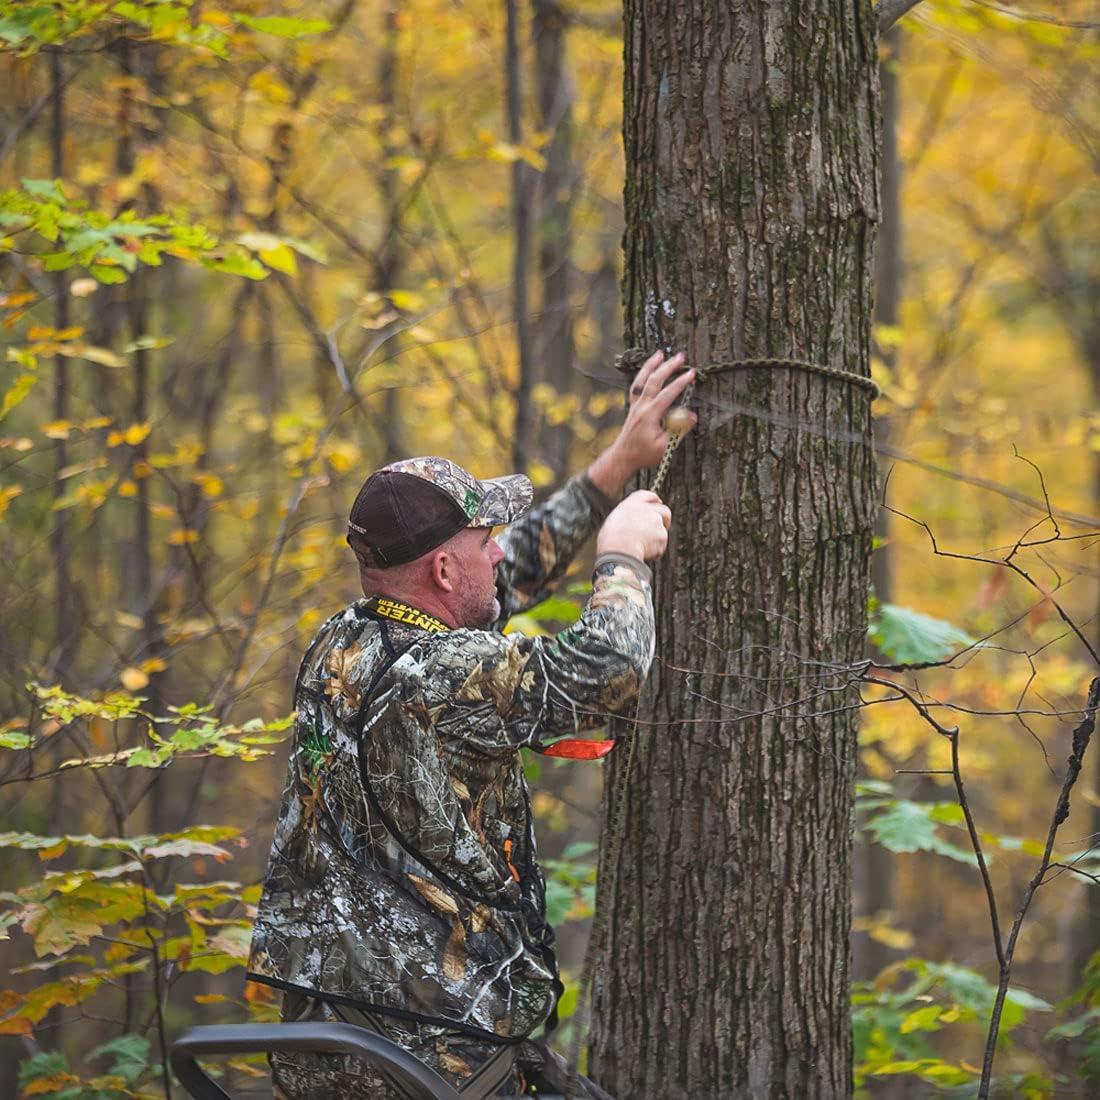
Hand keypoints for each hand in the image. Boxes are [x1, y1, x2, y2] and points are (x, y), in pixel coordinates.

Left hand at [587, 351, 697, 496]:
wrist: (623, 457)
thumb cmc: (644, 455)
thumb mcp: (665, 446)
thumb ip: (679, 430)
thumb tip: (692, 416)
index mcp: (650, 415)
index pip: (667, 393)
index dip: (681, 382)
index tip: (692, 373)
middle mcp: (641, 407)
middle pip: (654, 381)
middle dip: (668, 367)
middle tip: (681, 357)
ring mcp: (635, 405)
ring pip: (642, 380)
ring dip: (651, 365)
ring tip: (660, 353)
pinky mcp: (633, 407)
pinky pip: (636, 386)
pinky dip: (642, 375)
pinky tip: (648, 369)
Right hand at [596, 490, 672, 561]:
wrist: (620, 551)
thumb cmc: (611, 540)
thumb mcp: (614, 521)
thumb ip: (626, 517)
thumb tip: (630, 525)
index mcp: (632, 504)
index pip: (648, 496)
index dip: (654, 500)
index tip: (658, 503)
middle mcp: (647, 510)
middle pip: (664, 511)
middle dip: (664, 519)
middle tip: (658, 529)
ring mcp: (657, 522)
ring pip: (663, 530)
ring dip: (657, 537)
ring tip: (643, 546)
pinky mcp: (662, 536)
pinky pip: (661, 545)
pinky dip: (655, 550)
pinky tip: (644, 553)